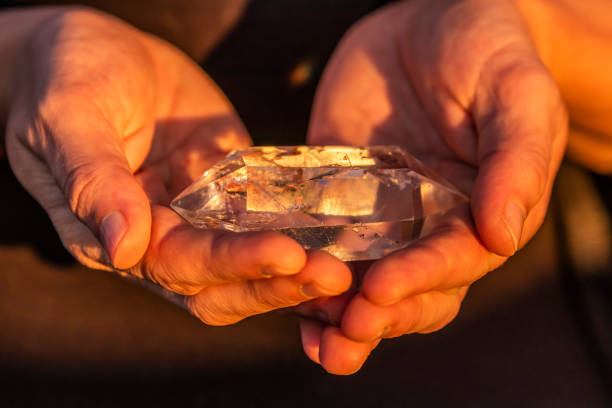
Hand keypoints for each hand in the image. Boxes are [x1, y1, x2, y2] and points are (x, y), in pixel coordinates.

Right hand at [5, 8, 350, 324]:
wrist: (98, 49)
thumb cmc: (68, 78)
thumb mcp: (71, 120)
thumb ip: (93, 182)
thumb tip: (124, 247)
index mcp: (116, 235)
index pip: (180, 266)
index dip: (234, 264)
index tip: (286, 255)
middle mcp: (161, 236)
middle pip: (222, 284)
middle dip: (276, 284)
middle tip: (333, 276)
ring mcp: (199, 215)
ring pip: (249, 264)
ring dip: (295, 273)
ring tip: (344, 269)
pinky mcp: (230, 189)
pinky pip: (266, 222)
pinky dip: (300, 240)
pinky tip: (339, 242)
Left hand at [302, 0, 566, 373]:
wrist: (427, 22)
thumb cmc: (486, 52)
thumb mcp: (515, 95)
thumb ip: (516, 161)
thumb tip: (502, 234)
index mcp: (479, 213)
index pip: (454, 263)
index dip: (420, 281)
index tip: (382, 290)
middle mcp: (430, 227)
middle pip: (409, 291)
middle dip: (379, 317)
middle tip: (345, 336)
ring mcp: (381, 215)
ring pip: (363, 281)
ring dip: (340, 316)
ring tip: (315, 340)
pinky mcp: (337, 196)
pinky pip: (321, 241)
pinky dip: (304, 274)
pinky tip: (283, 296)